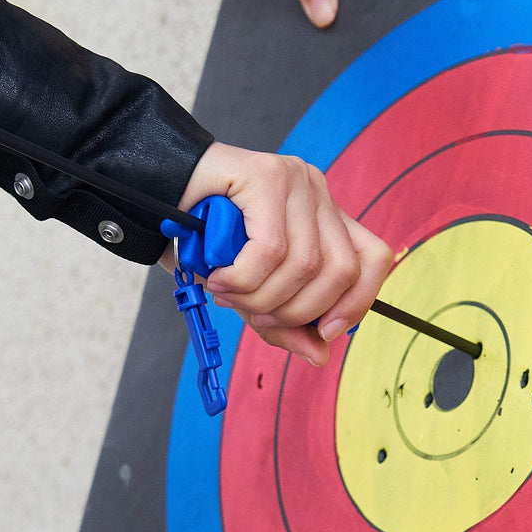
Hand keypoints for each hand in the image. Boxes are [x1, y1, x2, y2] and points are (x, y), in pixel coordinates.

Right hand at [163, 142, 392, 364]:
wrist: (157, 191)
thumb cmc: (206, 241)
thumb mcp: (253, 291)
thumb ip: (286, 322)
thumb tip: (321, 355)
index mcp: (325, 219)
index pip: (375, 258)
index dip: (358, 301)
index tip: (326, 330)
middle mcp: (318, 195)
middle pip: (342, 269)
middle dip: (296, 310)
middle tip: (253, 314)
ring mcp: (296, 181)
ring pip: (304, 264)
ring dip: (260, 296)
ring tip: (226, 293)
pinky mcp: (267, 175)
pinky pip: (270, 249)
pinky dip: (243, 278)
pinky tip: (219, 278)